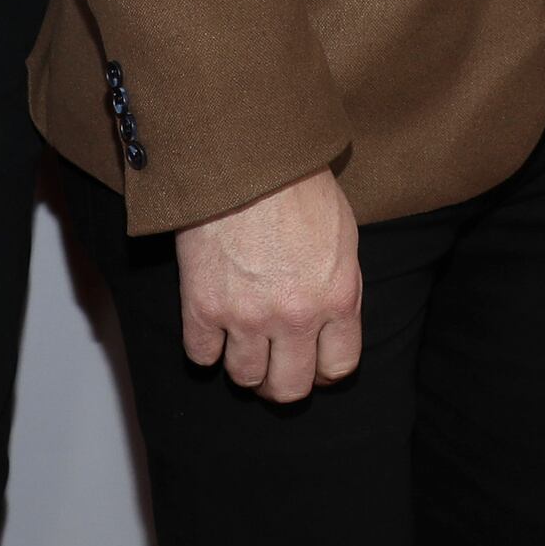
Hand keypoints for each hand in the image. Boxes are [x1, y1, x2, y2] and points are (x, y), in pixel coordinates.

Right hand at [174, 167, 361, 401]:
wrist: (245, 158)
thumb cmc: (298, 185)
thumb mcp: (343, 234)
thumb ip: (340, 284)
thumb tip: (332, 318)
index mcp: (337, 298)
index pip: (338, 368)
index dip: (324, 371)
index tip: (313, 364)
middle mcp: (295, 317)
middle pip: (289, 387)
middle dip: (282, 383)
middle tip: (274, 366)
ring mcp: (247, 316)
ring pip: (245, 377)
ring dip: (244, 365)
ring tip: (242, 343)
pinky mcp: (203, 307)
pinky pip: (201, 356)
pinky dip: (205, 348)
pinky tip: (212, 328)